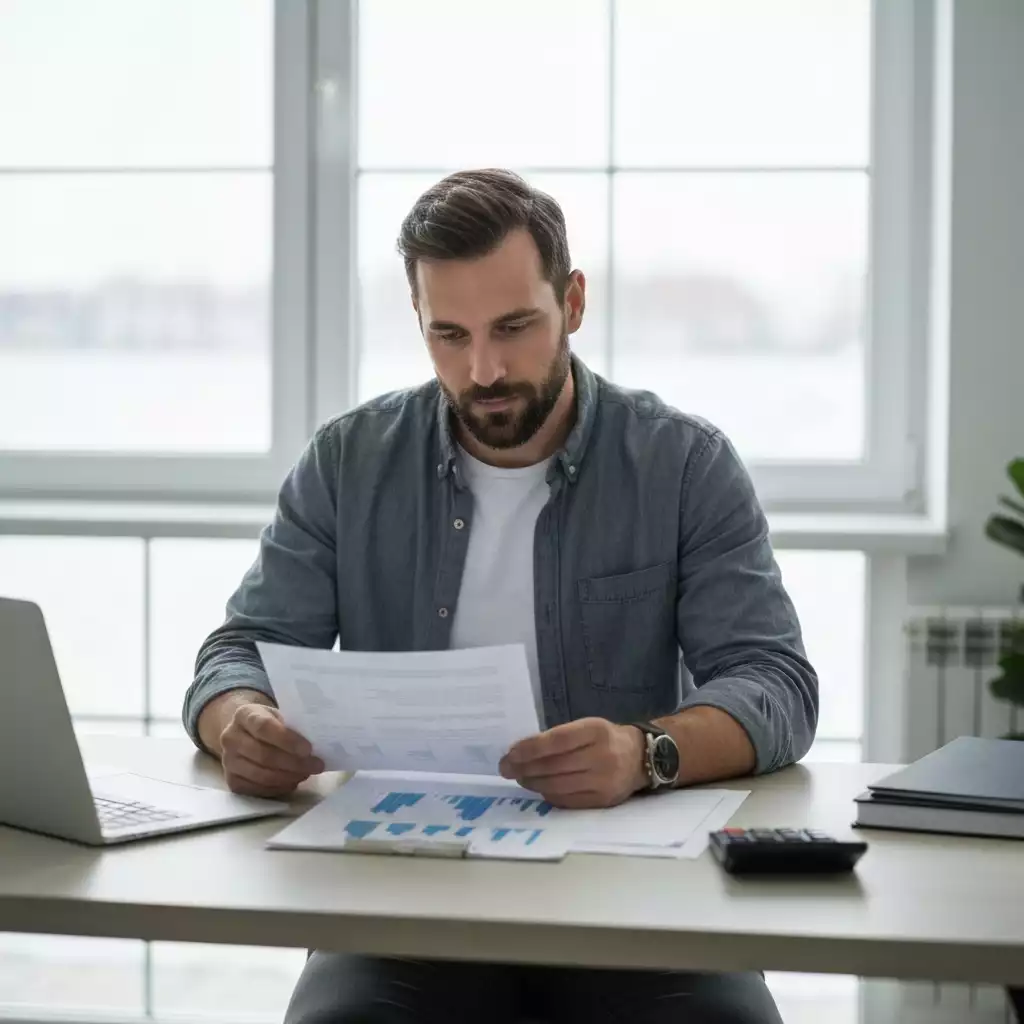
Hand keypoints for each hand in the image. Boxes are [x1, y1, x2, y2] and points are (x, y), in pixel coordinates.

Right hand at [218, 702, 323, 797]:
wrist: (246, 734)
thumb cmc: (270, 723)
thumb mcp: (279, 715)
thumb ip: (292, 725)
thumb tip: (318, 743)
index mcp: (243, 715)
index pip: (264, 727)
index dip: (287, 740)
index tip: (308, 749)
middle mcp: (230, 738)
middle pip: (264, 755)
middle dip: (294, 763)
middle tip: (316, 765)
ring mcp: (227, 761)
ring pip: (261, 775)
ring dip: (289, 777)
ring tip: (307, 773)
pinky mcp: (232, 781)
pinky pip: (258, 789)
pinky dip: (279, 787)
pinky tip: (293, 781)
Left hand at [499, 718, 647, 808]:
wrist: (640, 758)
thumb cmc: (605, 738)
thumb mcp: (586, 727)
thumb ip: (559, 737)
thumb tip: (521, 752)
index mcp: (596, 731)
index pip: (557, 741)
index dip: (530, 748)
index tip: (510, 753)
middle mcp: (602, 756)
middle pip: (554, 766)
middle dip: (524, 768)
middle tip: (506, 768)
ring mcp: (603, 781)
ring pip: (558, 786)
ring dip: (533, 783)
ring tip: (520, 778)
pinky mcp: (603, 801)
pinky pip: (567, 801)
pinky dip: (549, 794)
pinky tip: (539, 788)